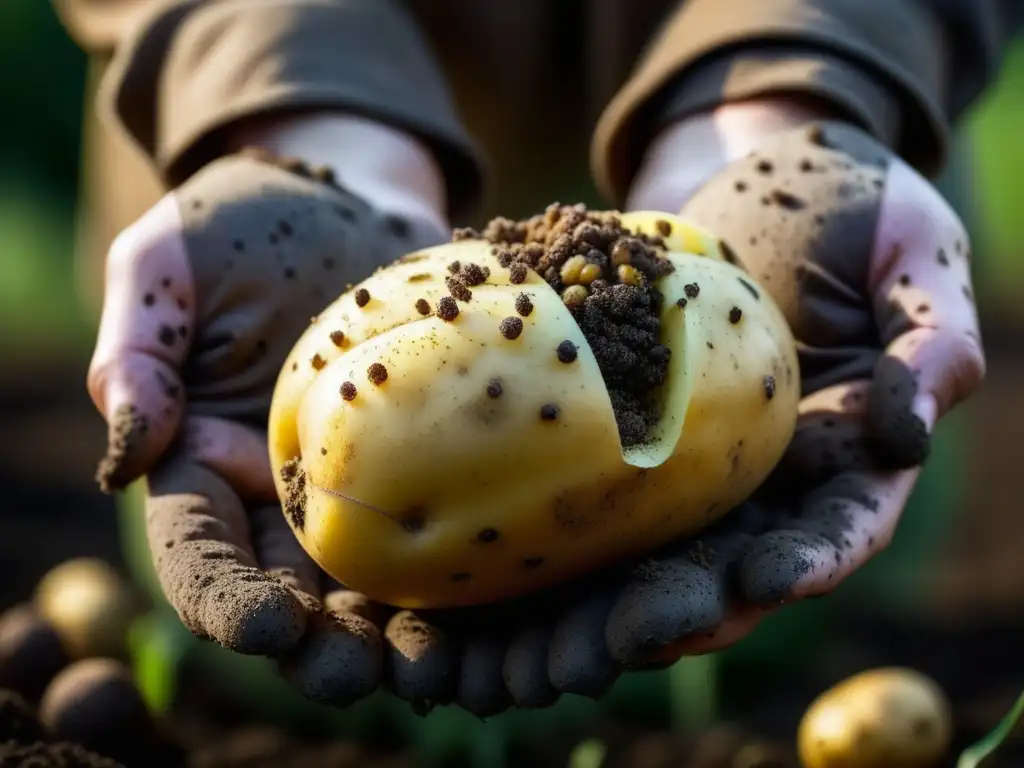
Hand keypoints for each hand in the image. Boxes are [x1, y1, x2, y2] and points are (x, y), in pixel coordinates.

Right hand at [87, 148, 446, 704]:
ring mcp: (365, 481)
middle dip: (318, 645)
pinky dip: (466, 571)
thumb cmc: (243, 222)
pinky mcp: (433, 458)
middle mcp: (283, 491)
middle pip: (290, 591)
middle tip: (357, 674)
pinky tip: (499, 599)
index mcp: (204, 461)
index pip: (199, 551)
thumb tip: (129, 445)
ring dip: (396, 633)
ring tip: (430, 668)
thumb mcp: (163, 265)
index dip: (223, 599)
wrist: (350, 194)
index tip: (266, 628)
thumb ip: (134, 351)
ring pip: (372, 581)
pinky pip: (449, 521)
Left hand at [345, 115, 984, 717]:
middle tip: (627, 639)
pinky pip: (580, 481)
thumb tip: (912, 429)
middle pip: (727, 565)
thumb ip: (933, 338)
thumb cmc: (852, 202)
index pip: (837, 529)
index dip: (806, 562)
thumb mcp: (916, 253)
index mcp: (846, 454)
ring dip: (595, 600)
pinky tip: (498, 561)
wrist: (748, 165)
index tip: (763, 583)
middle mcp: (762, 477)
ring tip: (547, 637)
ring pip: (642, 548)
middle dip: (679, 608)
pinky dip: (544, 530)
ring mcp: (685, 458)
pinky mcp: (618, 426)